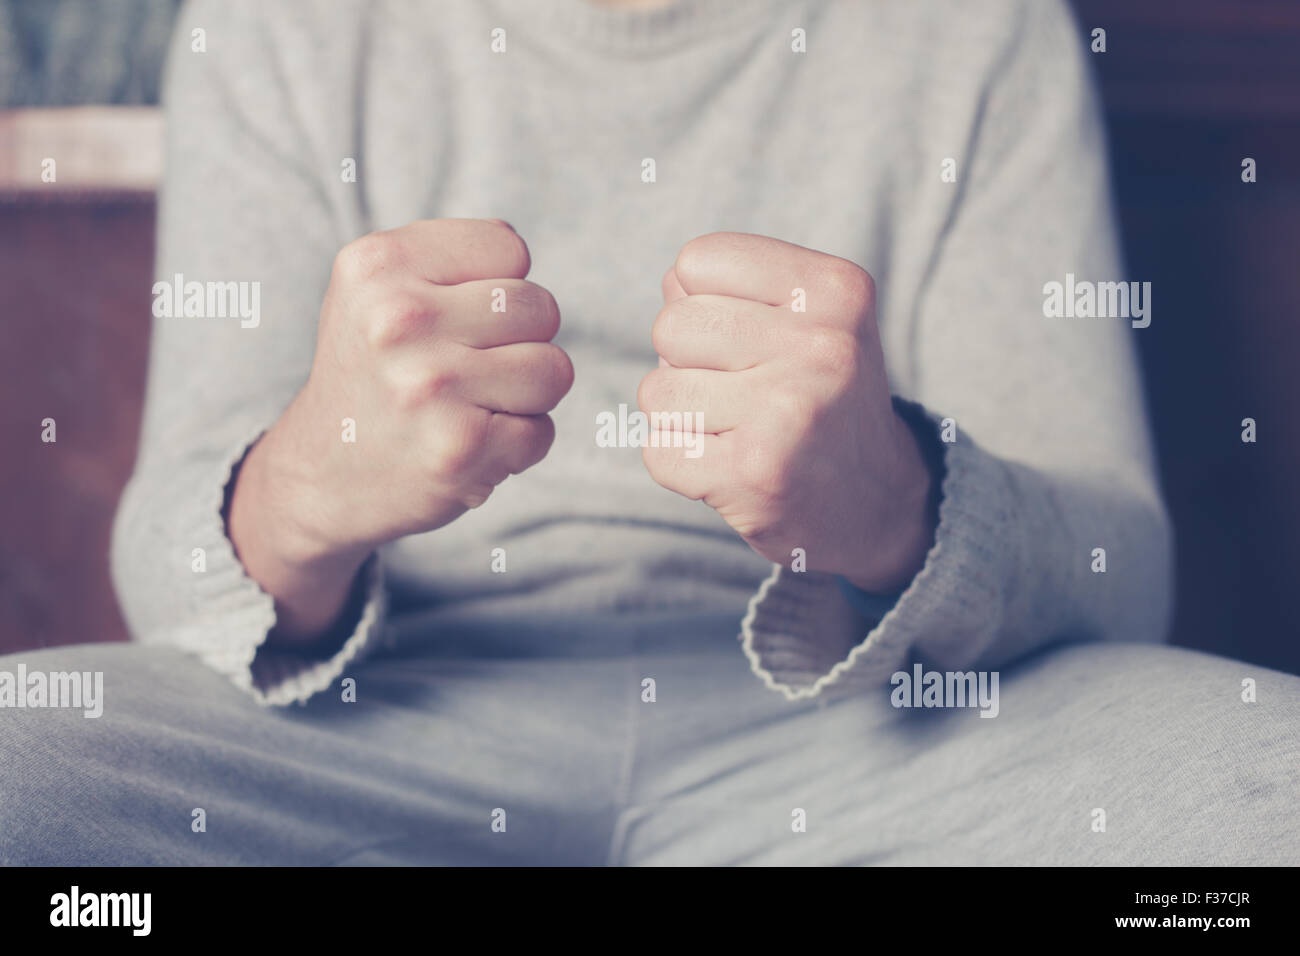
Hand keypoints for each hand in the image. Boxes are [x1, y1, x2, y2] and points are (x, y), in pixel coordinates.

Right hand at [229, 218, 572, 639]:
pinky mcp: (459, 447)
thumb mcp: (381, 288)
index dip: (496, 286)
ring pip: (554, 370)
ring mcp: (429, 384)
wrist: (319, 475)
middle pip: (540, 307)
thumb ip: (455, 262)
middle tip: (460, 370)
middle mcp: (399, 318)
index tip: (451, 320)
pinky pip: (540, 433)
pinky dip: (514, 447)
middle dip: (519, 341)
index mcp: (379, 264)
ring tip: (467, 406)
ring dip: (525, 396)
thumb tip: (533, 292)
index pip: (510, 249)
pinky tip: (463, 446)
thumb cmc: (374, 371)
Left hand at [639, 232, 936, 593]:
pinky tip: (732, 466)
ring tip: (738, 429)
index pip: (697, 261)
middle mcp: (822, 347)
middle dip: (686, 363)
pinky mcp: (756, 473)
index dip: (701, 302)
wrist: (874, 501)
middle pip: (670, 326)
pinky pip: (659, 452)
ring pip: (657, 392)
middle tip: (740, 392)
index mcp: (835, 290)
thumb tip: (672, 283)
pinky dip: (682, 465)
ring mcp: (790, 412)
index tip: (746, 339)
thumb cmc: (820, 397)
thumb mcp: (810, 318)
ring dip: (683, 417)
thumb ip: (736, 287)